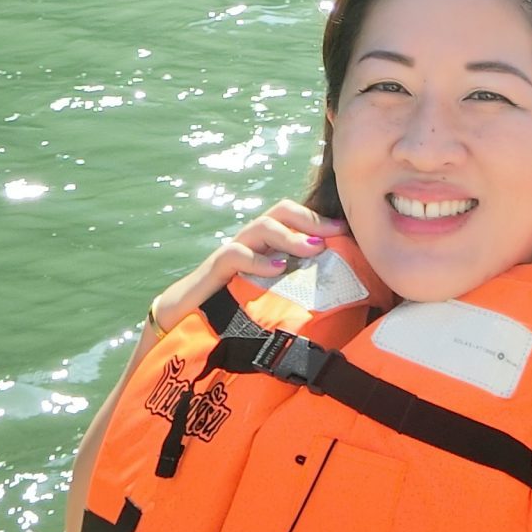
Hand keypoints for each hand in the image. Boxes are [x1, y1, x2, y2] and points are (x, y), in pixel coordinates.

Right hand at [148, 199, 344, 334]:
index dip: (320, 220)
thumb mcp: (272, 298)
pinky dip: (258, 260)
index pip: (294, 218)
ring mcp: (232, 252)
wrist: (184, 320)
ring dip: (290, 236)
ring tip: (313, 249)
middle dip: (310, 218)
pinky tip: (277, 269)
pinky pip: (235, 254)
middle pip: (280, 212)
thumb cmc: (234, 309)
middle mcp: (250, 242)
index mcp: (266, 246)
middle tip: (334, 233)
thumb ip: (298, 292)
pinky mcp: (214, 269)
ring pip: (260, 227)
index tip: (347, 232)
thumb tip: (341, 304)